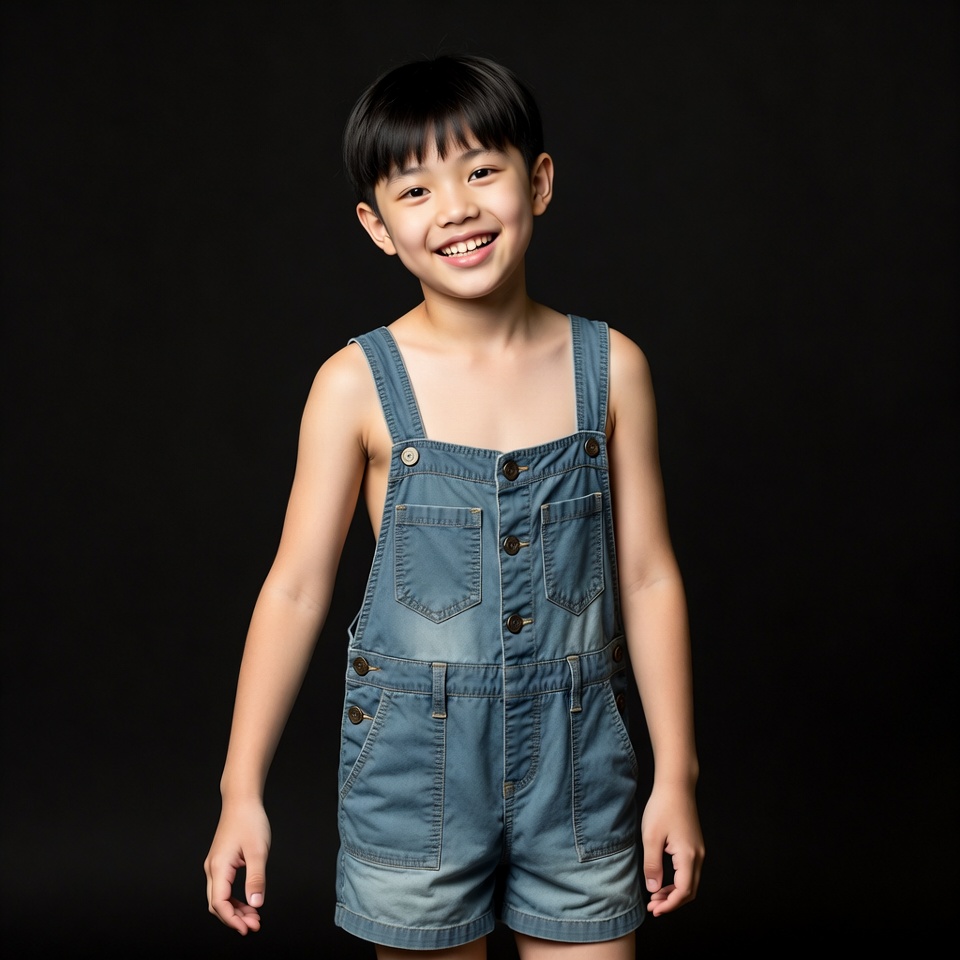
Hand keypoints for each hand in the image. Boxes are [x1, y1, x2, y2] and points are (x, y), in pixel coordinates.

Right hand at [203, 798, 271, 933]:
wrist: (242, 800)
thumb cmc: (249, 821)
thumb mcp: (258, 851)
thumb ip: (256, 879)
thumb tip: (256, 904)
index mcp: (218, 867)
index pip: (220, 903)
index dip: (232, 919)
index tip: (247, 929)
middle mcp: (212, 869)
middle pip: (217, 904)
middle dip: (234, 918)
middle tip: (254, 925)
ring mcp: (215, 865)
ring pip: (220, 897)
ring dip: (235, 910)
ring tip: (254, 917)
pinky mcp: (221, 862)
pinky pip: (224, 888)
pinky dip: (235, 898)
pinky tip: (248, 902)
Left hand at [640, 782, 703, 916]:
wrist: (676, 786)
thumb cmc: (662, 807)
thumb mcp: (651, 837)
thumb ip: (652, 866)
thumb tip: (654, 890)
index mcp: (688, 856)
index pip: (683, 892)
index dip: (669, 905)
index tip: (654, 910)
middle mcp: (698, 856)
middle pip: (690, 891)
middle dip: (672, 902)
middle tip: (652, 907)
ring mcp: (698, 850)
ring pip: (690, 882)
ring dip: (674, 892)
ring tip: (655, 896)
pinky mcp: (695, 845)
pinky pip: (689, 871)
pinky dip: (678, 881)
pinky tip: (663, 881)